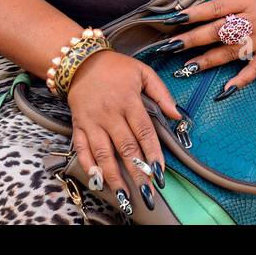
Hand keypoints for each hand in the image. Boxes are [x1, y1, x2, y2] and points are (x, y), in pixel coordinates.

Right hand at [65, 49, 181, 214]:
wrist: (81, 61)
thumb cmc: (116, 67)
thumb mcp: (142, 72)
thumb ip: (161, 93)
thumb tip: (177, 115)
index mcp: (128, 100)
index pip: (143, 131)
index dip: (152, 152)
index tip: (159, 170)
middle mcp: (109, 114)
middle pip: (125, 147)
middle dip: (137, 171)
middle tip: (147, 190)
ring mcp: (92, 121)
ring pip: (103, 153)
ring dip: (114, 175)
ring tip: (124, 194)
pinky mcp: (78, 125)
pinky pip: (81, 148)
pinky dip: (88, 165)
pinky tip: (97, 179)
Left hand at [170, 0, 255, 94]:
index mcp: (247, 0)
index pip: (215, 9)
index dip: (193, 15)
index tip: (174, 20)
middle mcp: (253, 21)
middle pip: (218, 32)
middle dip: (193, 40)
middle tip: (171, 47)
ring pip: (232, 53)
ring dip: (208, 61)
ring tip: (187, 68)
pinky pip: (255, 69)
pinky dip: (241, 80)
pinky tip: (225, 89)